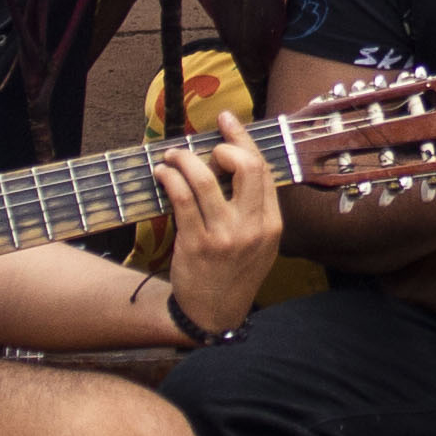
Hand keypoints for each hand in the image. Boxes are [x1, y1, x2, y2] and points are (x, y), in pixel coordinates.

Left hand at [150, 119, 283, 332]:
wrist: (215, 313)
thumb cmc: (234, 273)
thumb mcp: (261, 244)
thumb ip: (256, 208)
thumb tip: (237, 162)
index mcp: (272, 224)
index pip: (263, 170)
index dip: (243, 141)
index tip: (228, 122)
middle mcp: (252, 227)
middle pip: (245, 167)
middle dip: (224, 144)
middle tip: (207, 143)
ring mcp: (224, 236)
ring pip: (206, 179)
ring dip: (186, 159)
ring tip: (173, 155)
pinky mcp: (196, 244)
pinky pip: (182, 199)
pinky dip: (170, 178)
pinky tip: (163, 173)